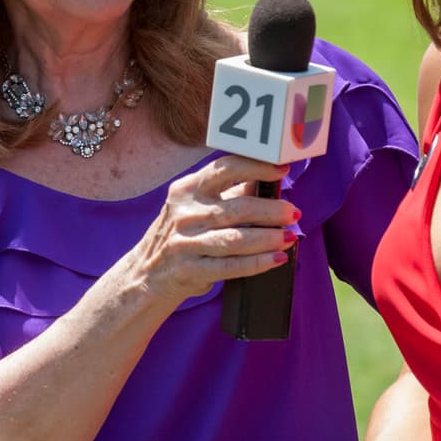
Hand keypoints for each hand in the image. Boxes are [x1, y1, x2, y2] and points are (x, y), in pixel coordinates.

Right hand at [125, 155, 297, 307]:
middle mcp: (185, 213)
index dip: (256, 167)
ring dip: (268, 238)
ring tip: (290, 236)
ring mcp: (186, 243)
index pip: (225, 169)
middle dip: (271, 210)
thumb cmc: (181, 233)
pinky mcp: (191, 270)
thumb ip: (229, 194)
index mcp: (187, 189)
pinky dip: (258, 263)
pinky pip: (231, 267)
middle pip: (237, 208)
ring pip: (236, 239)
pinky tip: (277, 259)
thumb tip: (267, 180)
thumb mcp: (196, 206)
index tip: (281, 169)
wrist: (147, 272)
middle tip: (293, 212)